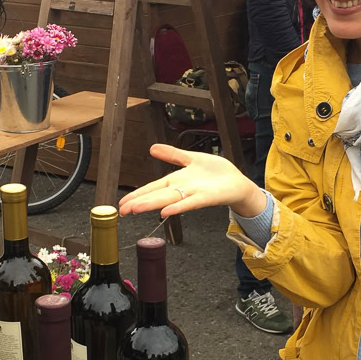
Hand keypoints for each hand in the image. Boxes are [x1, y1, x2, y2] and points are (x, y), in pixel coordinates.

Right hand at [118, 144, 265, 218]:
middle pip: (157, 195)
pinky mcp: (207, 197)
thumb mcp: (191, 158)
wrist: (238, 182)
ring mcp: (193, 194)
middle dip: (139, 202)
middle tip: (122, 210)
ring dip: (152, 204)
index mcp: (177, 180)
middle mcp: (182, 189)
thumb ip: (172, 154)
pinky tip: (166, 211)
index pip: (152, 187)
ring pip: (169, 199)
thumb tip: (152, 148)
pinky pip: (190, 203)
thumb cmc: (217, 173)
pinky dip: (178, 207)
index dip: (137, 194)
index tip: (122, 202)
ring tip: (136, 209)